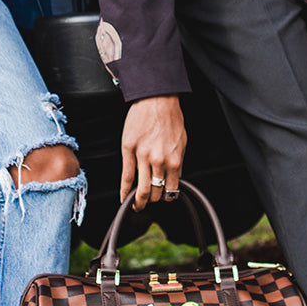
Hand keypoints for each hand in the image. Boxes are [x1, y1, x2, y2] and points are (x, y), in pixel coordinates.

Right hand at [120, 95, 186, 209]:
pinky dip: (125, 191)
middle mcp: (159, 161)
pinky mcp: (128, 150)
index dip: (167, 197)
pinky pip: (126, 176)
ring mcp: (142, 156)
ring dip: (139, 201)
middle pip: (155, 192)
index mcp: (174, 160)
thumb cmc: (170, 117)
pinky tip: (124, 198)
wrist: (157, 100)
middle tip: (148, 203)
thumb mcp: (182, 142)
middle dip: (152, 200)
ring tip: (137, 205)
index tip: (163, 198)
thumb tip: (175, 177)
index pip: (171, 189)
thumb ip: (178, 162)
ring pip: (141, 188)